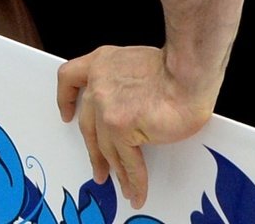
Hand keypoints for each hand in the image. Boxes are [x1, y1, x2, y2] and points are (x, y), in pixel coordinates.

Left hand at [57, 44, 218, 209]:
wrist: (188, 72)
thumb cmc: (174, 68)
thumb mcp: (135, 63)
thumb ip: (122, 81)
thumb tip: (129, 106)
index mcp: (101, 63)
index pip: (69, 78)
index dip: (66, 99)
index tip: (67, 115)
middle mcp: (98, 83)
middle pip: (88, 124)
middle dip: (94, 150)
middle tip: (99, 167)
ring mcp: (106, 106)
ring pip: (107, 147)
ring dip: (115, 170)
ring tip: (123, 187)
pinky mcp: (121, 126)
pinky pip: (128, 160)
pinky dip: (134, 180)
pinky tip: (137, 191)